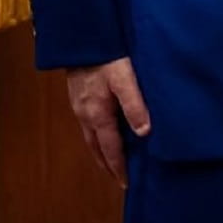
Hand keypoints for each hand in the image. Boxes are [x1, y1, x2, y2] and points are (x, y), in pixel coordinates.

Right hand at [64, 57, 149, 188]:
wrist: (83, 39)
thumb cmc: (107, 58)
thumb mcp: (125, 80)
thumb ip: (135, 106)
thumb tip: (144, 133)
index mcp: (98, 115)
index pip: (110, 149)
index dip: (119, 167)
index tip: (125, 184)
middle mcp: (85, 115)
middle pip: (96, 148)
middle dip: (107, 165)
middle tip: (117, 179)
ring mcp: (79, 107)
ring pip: (90, 137)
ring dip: (100, 152)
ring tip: (110, 162)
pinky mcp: (78, 97)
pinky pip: (87, 124)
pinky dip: (96, 136)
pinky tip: (103, 132)